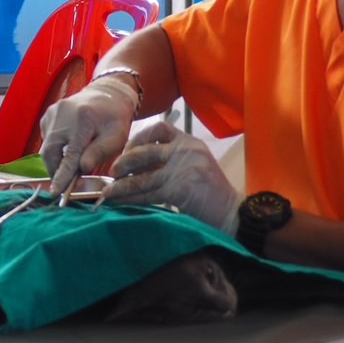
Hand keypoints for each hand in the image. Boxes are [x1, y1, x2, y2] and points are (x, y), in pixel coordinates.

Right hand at [40, 77, 140, 194]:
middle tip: (65, 184)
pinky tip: (69, 147)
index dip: (62, 175)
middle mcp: (62, 113)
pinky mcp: (47, 115)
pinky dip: (55, 150)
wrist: (107, 94)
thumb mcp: (117, 136)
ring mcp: (52, 113)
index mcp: (83, 119)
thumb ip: (100, 152)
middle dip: (56, 171)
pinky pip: (47, 140)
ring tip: (71, 164)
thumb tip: (82, 169)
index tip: (56, 191)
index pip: (70, 154)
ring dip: (56, 161)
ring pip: (46, 148)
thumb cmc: (115, 118)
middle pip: (50, 152)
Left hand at [101, 120, 239, 234]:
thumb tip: (137, 166)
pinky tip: (120, 203)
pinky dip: (131, 198)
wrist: (235, 214)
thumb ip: (172, 161)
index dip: (139, 137)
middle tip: (113, 172)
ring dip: (122, 184)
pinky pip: (148, 193)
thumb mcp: (195, 167)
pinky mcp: (180, 189)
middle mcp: (187, 150)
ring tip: (108, 191)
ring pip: (143, 176)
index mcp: (191, 142)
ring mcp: (184, 169)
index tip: (127, 149)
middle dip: (125, 161)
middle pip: (146, 151)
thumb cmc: (212, 194)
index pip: (160, 128)